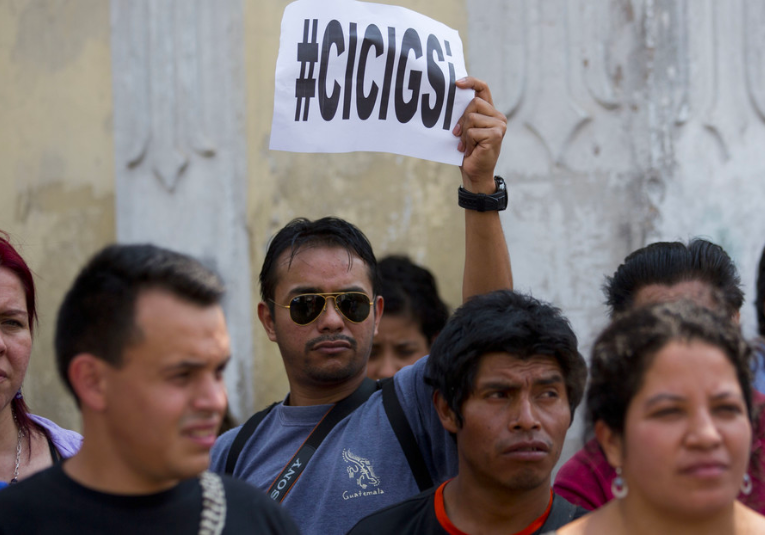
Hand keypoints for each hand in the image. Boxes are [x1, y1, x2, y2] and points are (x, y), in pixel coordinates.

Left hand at [452, 77, 506, 193]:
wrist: (474, 173)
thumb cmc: (468, 152)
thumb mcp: (464, 130)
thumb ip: (464, 115)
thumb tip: (451, 98)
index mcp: (489, 112)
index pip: (482, 88)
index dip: (471, 82)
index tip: (456, 83)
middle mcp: (497, 116)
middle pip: (473, 103)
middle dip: (461, 120)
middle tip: (458, 135)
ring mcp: (499, 125)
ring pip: (471, 117)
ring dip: (464, 134)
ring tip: (467, 145)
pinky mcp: (496, 134)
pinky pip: (473, 131)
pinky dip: (468, 142)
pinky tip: (471, 150)